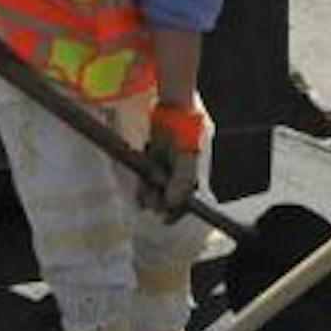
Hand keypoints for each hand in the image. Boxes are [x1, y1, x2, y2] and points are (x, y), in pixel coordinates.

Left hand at [140, 102, 203, 219]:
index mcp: (192, 178)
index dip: (176, 213)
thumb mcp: (185, 159)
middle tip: (151, 204)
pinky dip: (142, 189)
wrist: (171, 111)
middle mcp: (180, 177)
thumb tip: (171, 204)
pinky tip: (139, 196)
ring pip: (156, 192)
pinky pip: (147, 182)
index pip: (186, 203)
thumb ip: (180, 182)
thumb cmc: (184, 134)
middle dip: (159, 203)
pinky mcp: (153, 164)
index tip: (165, 219)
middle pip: (168, 199)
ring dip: (150, 196)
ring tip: (144, 197)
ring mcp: (166, 171)